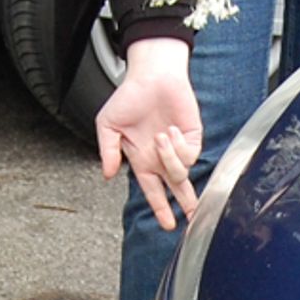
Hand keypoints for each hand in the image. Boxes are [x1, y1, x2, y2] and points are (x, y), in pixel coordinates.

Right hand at [98, 36, 203, 229]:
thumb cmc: (128, 97)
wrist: (151, 75)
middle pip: (176, 189)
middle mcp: (161, 157)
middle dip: (184, 206)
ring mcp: (177, 147)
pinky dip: (177, 146)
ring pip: (179, 172)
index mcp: (142, 159)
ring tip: (159, 136)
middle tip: (191, 221)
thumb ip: (108, 151)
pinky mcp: (192, 136)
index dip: (161, 209)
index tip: (168, 224)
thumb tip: (108, 175)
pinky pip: (189, 154)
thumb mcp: (108, 125)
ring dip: (169, 159)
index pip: (153, 191)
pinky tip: (169, 130)